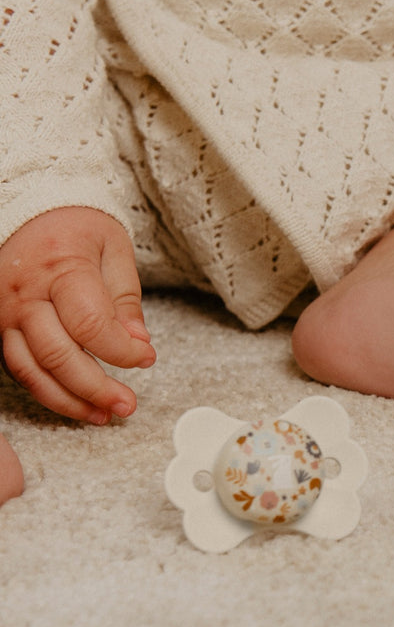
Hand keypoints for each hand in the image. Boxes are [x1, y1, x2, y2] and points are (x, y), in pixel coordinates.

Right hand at [0, 208, 154, 423]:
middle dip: (96, 388)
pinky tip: (74, 400)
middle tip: (127, 404)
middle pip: (58, 356)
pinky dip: (46, 390)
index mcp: (60, 268)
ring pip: (32, 371)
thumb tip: (138, 342)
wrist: (32, 212)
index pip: (91, 325)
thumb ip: (125, 298)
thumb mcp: (113, 249)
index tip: (146, 358)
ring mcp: (4, 313)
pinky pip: (18, 368)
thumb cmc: (76, 227)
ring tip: (103, 414)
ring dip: (69, 401)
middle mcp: (25, 295)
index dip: (121, 351)